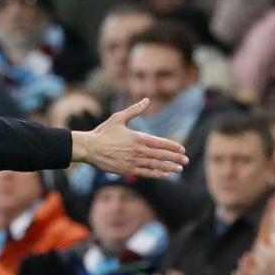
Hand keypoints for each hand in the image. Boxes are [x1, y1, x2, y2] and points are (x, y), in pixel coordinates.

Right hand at [71, 98, 187, 177]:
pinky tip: (165, 174)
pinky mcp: (127, 170)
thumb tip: (147, 100)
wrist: (89, 148)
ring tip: (179, 168)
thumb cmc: (103, 132)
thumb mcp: (118, 118)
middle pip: (161, 155)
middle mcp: (138, 150)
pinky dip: (157, 174)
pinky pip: (146, 173)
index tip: (182, 150)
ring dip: (169, 167)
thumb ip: (134, 110)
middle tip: (186, 160)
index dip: (173, 146)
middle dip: (175, 158)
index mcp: (138, 137)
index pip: (160, 142)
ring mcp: (133, 161)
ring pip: (156, 165)